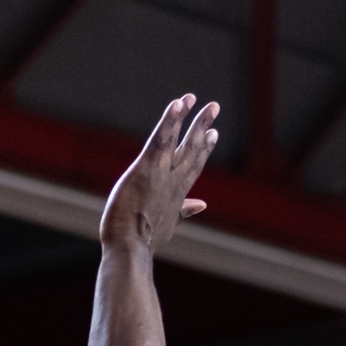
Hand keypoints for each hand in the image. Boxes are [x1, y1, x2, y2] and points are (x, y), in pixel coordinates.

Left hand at [99, 95, 218, 251]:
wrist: (131, 247)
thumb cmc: (144, 240)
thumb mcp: (168, 225)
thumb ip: (184, 211)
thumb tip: (202, 205)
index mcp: (178, 193)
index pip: (194, 165)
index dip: (204, 148)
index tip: (214, 133)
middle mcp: (174, 180)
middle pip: (192, 149)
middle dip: (203, 126)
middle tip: (214, 106)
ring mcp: (162, 173)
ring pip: (178, 139)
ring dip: (188, 117)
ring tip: (193, 97)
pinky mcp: (146, 167)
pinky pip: (160, 139)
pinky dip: (170, 120)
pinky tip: (178, 104)